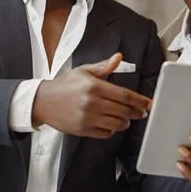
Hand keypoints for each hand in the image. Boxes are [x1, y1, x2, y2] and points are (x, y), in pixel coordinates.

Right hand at [32, 53, 151, 138]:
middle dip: (136, 113)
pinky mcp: (82, 130)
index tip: (148, 104)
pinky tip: (110, 124)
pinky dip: (111, 130)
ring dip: (124, 122)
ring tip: (124, 119)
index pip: (124, 95)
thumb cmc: (64, 85)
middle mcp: (91, 102)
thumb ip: (104, 67)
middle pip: (123, 110)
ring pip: (116, 124)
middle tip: (141, 113)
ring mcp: (87, 118)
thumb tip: (119, 57)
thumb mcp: (84, 71)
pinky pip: (105, 133)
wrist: (42, 101)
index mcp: (94, 86)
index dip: (139, 101)